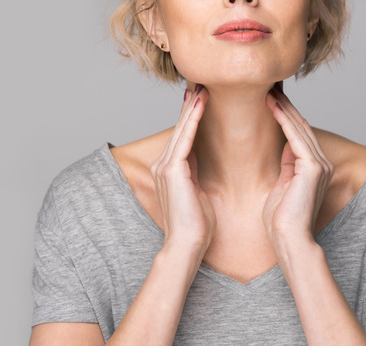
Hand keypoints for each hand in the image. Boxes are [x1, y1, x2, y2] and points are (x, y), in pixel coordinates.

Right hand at [150, 84, 215, 255]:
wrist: (187, 244)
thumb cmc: (197, 225)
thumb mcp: (197, 192)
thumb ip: (195, 173)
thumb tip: (200, 160)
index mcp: (170, 171)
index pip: (183, 137)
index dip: (192, 117)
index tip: (202, 98)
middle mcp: (163, 165)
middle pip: (179, 128)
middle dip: (190, 105)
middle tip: (201, 82)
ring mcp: (165, 166)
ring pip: (181, 129)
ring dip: (192, 106)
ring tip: (202, 86)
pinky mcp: (172, 170)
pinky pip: (185, 138)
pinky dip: (193, 119)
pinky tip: (201, 103)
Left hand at [263, 84, 333, 246]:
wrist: (288, 239)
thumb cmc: (281, 219)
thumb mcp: (282, 185)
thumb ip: (286, 165)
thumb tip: (282, 146)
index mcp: (314, 167)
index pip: (298, 133)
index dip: (284, 114)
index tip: (269, 98)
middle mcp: (321, 162)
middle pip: (300, 125)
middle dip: (284, 105)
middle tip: (269, 85)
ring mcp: (319, 164)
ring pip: (299, 127)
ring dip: (283, 107)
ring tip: (269, 89)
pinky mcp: (312, 168)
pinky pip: (296, 137)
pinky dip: (283, 119)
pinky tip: (272, 105)